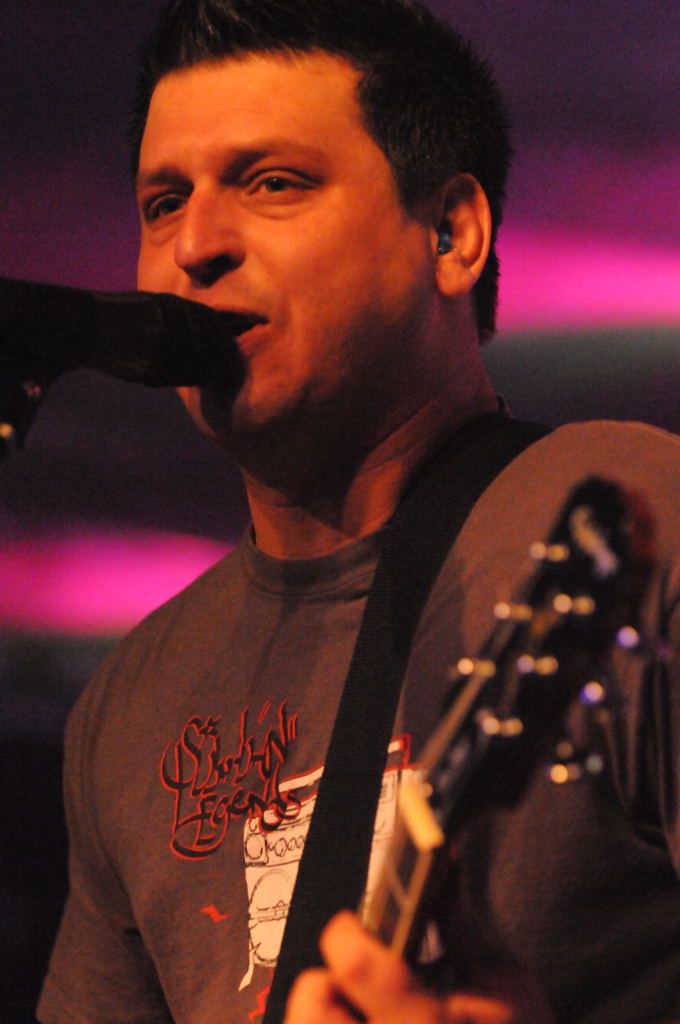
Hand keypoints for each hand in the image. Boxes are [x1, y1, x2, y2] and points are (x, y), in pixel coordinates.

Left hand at [283, 911, 514, 1023]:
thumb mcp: (503, 978)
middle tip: (356, 982)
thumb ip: (459, 919)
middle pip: (312, 1005)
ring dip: (329, 1015)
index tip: (355, 924)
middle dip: (324, 982)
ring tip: (366, 1014)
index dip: (347, 931)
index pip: (357, 965)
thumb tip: (442, 854)